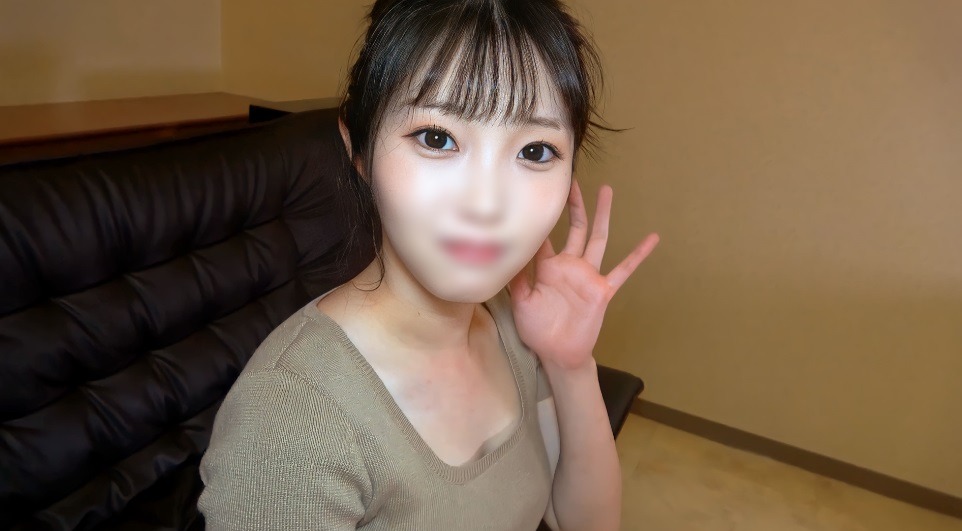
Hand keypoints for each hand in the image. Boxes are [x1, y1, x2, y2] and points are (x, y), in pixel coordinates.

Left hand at [508, 179, 658, 370]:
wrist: (557, 353)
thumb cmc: (537, 329)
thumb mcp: (521, 301)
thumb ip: (517, 278)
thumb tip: (507, 253)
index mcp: (548, 267)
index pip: (544, 237)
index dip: (541, 219)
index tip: (539, 195)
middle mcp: (569, 266)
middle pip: (574, 228)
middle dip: (574, 205)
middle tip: (573, 180)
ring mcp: (588, 275)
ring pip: (598, 239)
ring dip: (603, 215)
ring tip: (607, 191)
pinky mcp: (603, 289)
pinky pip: (624, 270)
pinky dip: (638, 254)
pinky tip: (652, 239)